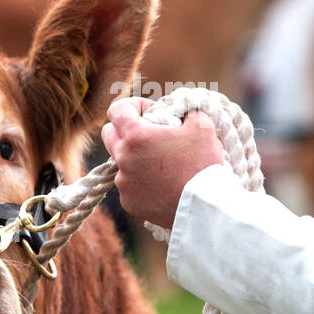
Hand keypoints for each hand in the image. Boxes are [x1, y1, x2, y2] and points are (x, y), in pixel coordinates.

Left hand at [101, 97, 223, 230]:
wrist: (204, 208)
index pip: (117, 109)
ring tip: (161, 164)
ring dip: (134, 158)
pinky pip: (128, 185)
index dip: (134, 106)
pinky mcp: (128, 202)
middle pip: (109, 134)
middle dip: (126, 130)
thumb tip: (180, 111)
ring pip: (120, 162)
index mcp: (136, 136)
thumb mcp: (202, 126)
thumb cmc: (203, 164)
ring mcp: (123, 183)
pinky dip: (140, 182)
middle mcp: (123, 158)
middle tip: (150, 135)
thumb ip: (186, 111)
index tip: (151, 112)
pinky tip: (162, 184)